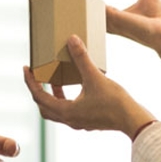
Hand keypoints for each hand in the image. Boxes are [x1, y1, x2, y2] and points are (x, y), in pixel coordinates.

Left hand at [21, 35, 156, 137]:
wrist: (134, 120)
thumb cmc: (115, 102)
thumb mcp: (95, 77)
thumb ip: (82, 58)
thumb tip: (71, 39)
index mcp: (66, 112)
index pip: (39, 96)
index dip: (30, 81)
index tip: (26, 68)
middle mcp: (69, 120)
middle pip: (44, 107)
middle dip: (38, 90)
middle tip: (37, 75)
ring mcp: (79, 122)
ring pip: (57, 110)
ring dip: (53, 94)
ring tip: (55, 77)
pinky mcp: (89, 121)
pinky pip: (69, 110)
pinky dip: (65, 98)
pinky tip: (76, 86)